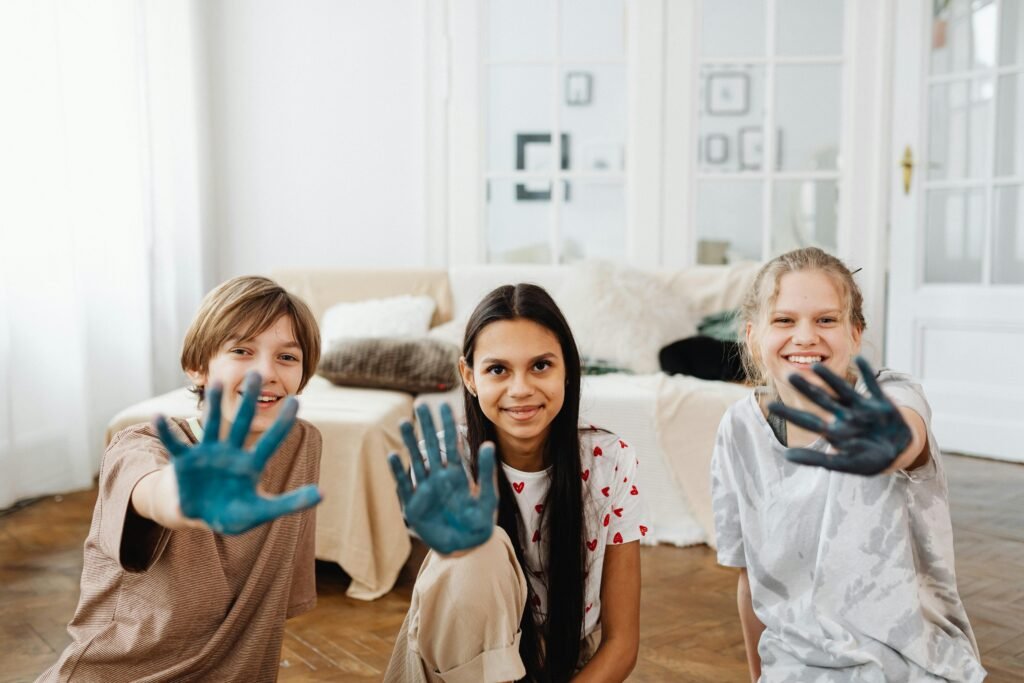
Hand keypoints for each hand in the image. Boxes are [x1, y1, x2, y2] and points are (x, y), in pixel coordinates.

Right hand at [154, 371, 321, 533]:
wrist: (198, 517)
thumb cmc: (232, 513)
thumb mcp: (261, 511)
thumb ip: (289, 503)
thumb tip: (322, 493)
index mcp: (251, 465)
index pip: (271, 441)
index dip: (283, 423)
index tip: (297, 400)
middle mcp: (230, 453)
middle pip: (242, 423)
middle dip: (249, 400)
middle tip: (257, 373)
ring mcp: (207, 454)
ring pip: (212, 425)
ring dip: (214, 405)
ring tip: (217, 381)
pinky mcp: (185, 462)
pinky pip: (176, 445)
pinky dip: (167, 432)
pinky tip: (159, 416)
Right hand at [388, 403, 496, 554]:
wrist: (465, 549)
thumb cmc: (478, 524)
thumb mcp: (487, 498)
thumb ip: (487, 472)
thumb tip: (489, 444)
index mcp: (457, 475)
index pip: (451, 445)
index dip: (447, 426)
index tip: (444, 406)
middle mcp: (439, 479)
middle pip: (431, 447)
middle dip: (426, 427)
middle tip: (422, 405)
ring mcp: (425, 491)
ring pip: (416, 461)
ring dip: (410, 443)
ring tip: (404, 422)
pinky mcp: (413, 507)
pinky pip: (404, 486)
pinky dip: (398, 471)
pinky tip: (393, 456)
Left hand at [768, 356, 911, 474]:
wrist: (899, 454)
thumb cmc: (868, 461)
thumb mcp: (841, 464)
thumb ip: (815, 460)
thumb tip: (786, 456)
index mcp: (834, 430)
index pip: (807, 420)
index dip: (789, 413)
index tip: (769, 405)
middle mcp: (844, 415)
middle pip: (822, 400)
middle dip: (807, 389)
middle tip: (789, 376)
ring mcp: (862, 408)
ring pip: (843, 390)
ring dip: (831, 379)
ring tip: (816, 367)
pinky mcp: (882, 404)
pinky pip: (874, 386)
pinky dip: (868, 373)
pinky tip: (860, 358)